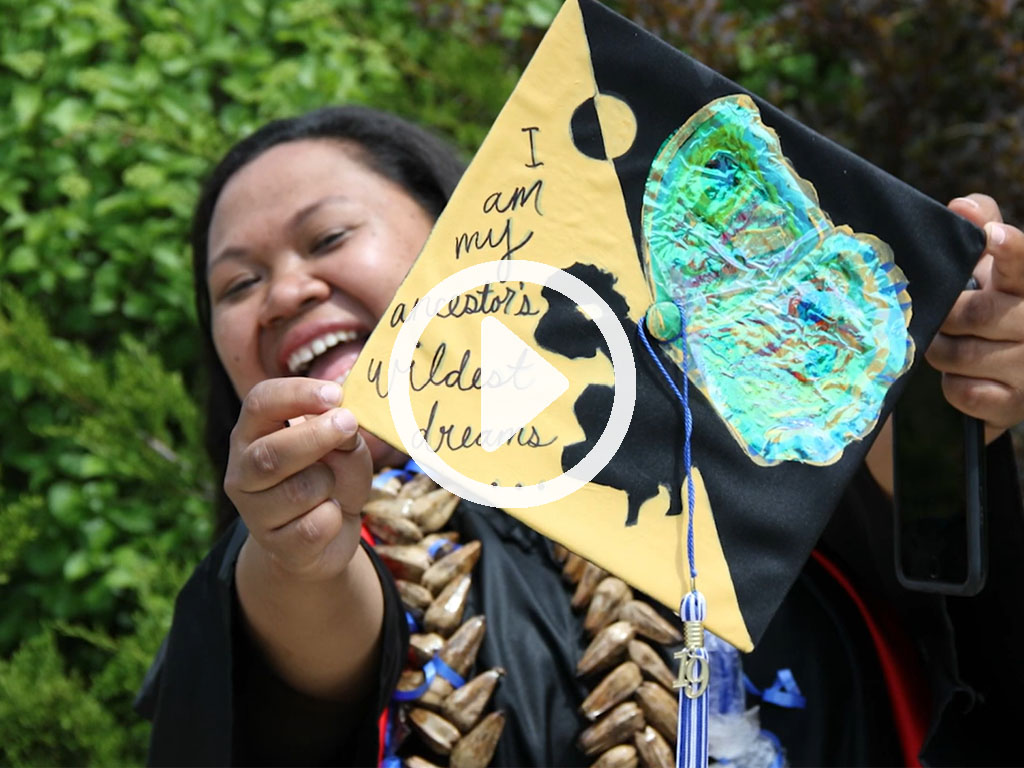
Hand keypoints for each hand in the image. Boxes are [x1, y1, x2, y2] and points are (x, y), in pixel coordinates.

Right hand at [223, 377, 372, 580]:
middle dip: (316, 436)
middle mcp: (243, 471)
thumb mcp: (343, 449)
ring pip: (299, 491)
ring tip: (331, 488)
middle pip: (270, 452)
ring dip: (331, 484)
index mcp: (253, 434)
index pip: (260, 403)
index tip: (336, 394)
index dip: (297, 394)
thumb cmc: (331, 478)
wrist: (325, 538)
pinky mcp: (276, 547)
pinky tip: (330, 517)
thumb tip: (344, 423)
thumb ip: (344, 435)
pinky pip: (315, 527)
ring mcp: (254, 512)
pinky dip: (335, 518)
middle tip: (349, 424)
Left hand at [927, 194, 1023, 441]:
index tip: (991, 239)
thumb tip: (963, 205)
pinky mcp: (1015, 404)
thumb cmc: (994, 301)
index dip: (1008, 249)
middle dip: (947, 316)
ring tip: (952, 345)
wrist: (1005, 374)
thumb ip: (982, 224)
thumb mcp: (991, 263)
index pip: (1023, 261)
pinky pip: (962, 391)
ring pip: (959, 353)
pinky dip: (952, 384)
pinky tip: (965, 376)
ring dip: (941, 350)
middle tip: (944, 317)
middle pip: (975, 313)